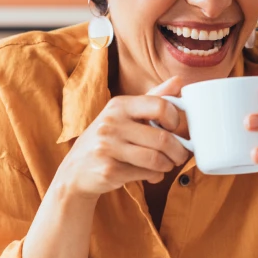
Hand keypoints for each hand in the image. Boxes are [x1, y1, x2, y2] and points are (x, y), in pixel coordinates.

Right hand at [48, 76, 190, 203]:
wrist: (76, 169)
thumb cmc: (108, 138)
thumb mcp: (125, 113)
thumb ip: (153, 97)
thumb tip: (178, 81)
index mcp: (119, 105)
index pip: (160, 106)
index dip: (175, 119)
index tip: (175, 128)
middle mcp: (111, 124)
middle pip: (163, 138)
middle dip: (179, 150)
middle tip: (180, 154)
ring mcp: (108, 147)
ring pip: (157, 159)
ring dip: (169, 165)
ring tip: (168, 164)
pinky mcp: (109, 170)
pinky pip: (146, 174)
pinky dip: (155, 176)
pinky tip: (152, 174)